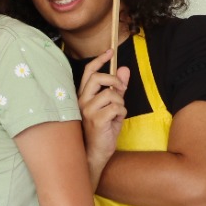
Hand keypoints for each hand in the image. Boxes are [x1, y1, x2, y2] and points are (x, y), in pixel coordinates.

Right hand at [76, 47, 128, 177]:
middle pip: (98, 77)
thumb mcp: (112, 106)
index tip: (110, 52)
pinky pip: (117, 107)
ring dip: (121, 102)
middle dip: (115, 81)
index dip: (99, 60)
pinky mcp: (96, 120)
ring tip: (117, 113)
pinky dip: (121, 114)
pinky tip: (115, 122)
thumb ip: (118, 88)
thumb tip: (124, 69)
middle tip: (121, 89)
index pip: (89, 72)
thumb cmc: (102, 130)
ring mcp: (87, 110)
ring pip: (112, 94)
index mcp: (83, 96)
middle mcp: (81, 101)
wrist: (94, 153)